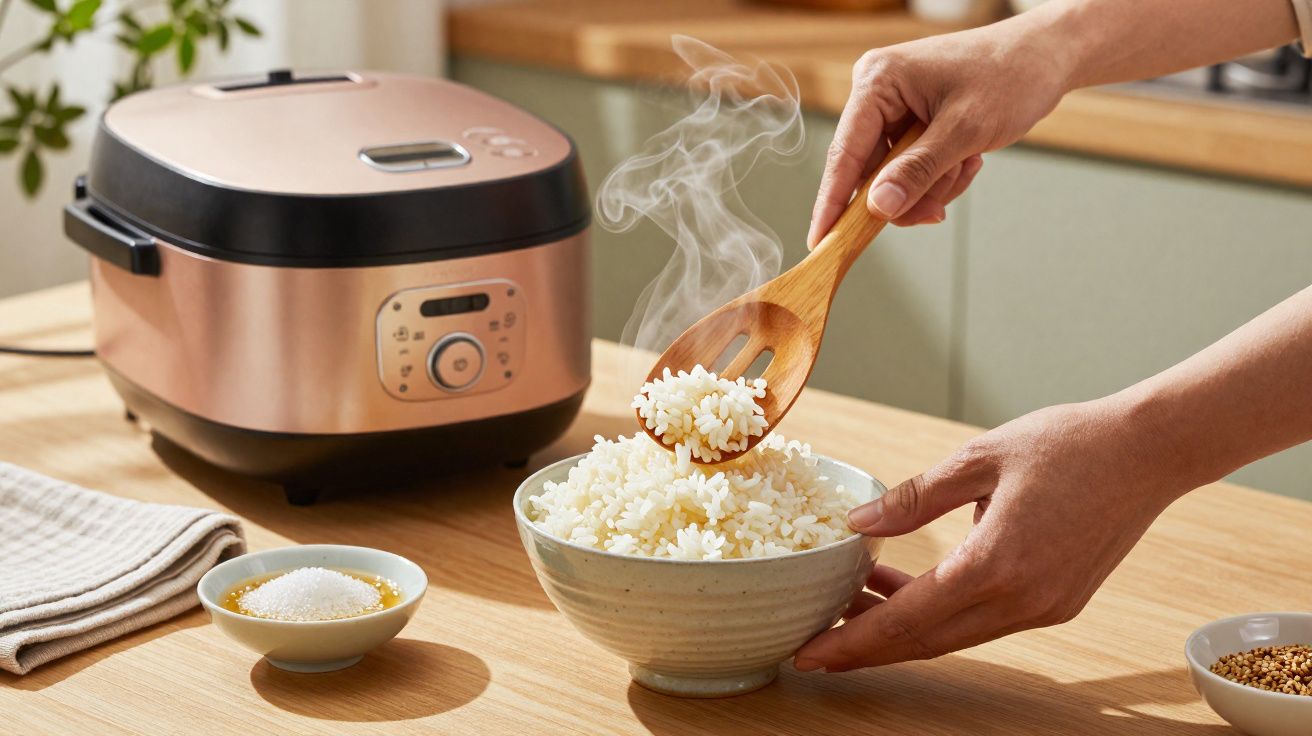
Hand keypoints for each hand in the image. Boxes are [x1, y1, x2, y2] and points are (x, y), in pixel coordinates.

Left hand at [793, 397, 1191, 671]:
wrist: (1150, 450)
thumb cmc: (1069, 444)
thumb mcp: (978, 458)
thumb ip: (913, 498)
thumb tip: (856, 525)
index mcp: (995, 565)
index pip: (906, 620)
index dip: (852, 641)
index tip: (808, 654)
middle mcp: (1021, 600)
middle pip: (925, 642)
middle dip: (865, 648)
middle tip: (813, 646)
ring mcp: (1043, 607)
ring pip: (954, 634)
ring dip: (901, 627)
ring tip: (850, 606)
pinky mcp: (1058, 602)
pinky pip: (983, 620)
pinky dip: (940, 613)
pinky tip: (907, 587)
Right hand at [808, 23, 1068, 241]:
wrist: (1049, 55)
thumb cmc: (1012, 75)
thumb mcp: (965, 130)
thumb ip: (918, 171)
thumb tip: (880, 207)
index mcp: (878, 82)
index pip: (845, 154)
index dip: (833, 204)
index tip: (821, 243)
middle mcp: (878, 93)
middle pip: (870, 172)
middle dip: (909, 194)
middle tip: (937, 210)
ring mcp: (895, 108)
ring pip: (894, 177)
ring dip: (933, 184)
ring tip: (968, 163)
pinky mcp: (912, 121)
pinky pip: (913, 169)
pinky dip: (942, 175)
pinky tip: (969, 158)